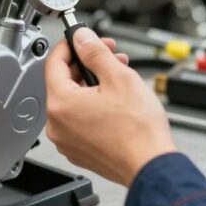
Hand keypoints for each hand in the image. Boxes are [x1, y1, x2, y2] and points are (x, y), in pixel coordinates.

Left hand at [45, 28, 175, 186]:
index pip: (54, 62)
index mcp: (60, 104)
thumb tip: (82, 39)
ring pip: (74, 101)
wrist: (151, 166)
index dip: (70, 45)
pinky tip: (115, 101)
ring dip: (93, 84)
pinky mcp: (79, 151)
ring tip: (119, 77)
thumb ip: (96, 52)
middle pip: (64, 82)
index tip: (82, 38)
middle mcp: (57, 125)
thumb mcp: (119, 77)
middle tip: (110, 55)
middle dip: (87, 64)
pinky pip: (79, 120)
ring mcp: (67, 141)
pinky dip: (93, 106)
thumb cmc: (138, 131)